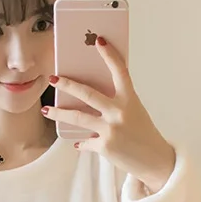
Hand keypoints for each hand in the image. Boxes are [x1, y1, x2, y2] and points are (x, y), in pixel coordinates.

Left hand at [42, 37, 176, 193]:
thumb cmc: (143, 133)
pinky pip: (85, 142)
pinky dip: (81, 142)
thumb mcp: (135, 112)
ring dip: (58, 113)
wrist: (155, 161)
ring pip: (77, 118)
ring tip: (45, 110)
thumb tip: (88, 97)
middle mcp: (119, 112)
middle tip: (52, 78)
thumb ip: (116, 102)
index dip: (110, 55)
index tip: (99, 40)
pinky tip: (77, 142)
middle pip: (87, 94)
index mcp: (130, 100)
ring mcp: (111, 130)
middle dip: (67, 85)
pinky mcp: (105, 146)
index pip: (120, 71)